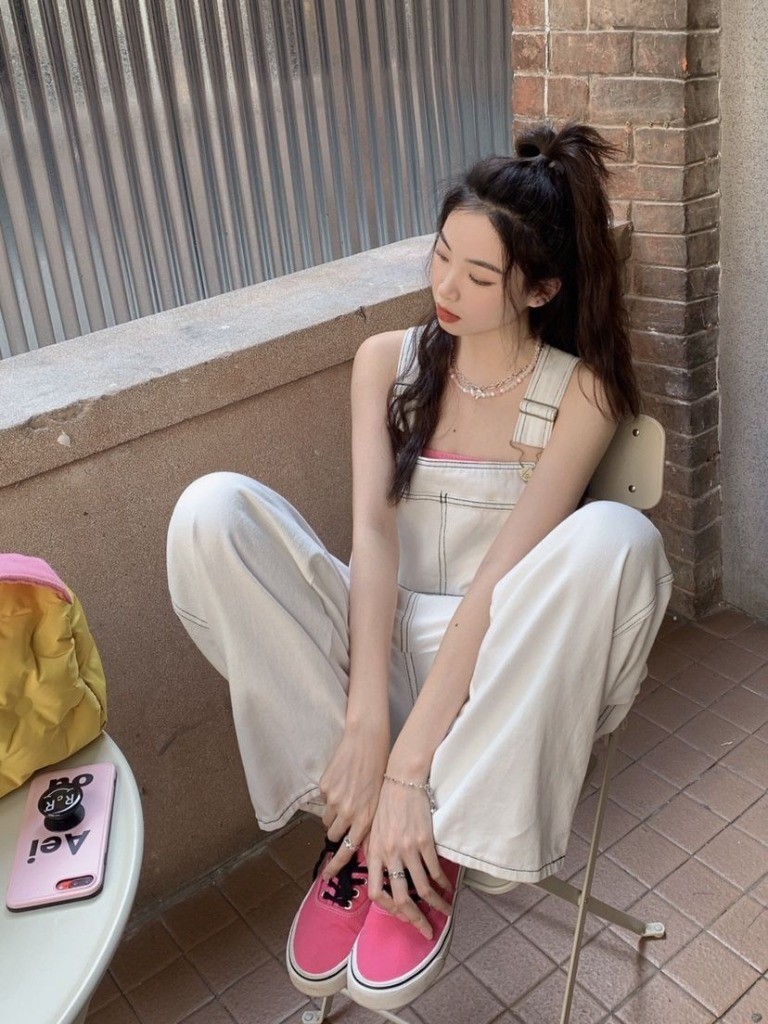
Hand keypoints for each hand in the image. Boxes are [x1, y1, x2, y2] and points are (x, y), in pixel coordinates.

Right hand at [319, 723, 387, 878]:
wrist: (367, 741)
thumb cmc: (380, 770)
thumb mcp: (380, 801)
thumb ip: (370, 824)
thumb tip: (365, 846)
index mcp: (365, 818)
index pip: (347, 850)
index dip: (336, 865)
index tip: (326, 876)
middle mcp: (348, 812)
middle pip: (333, 835)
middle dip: (337, 830)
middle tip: (345, 817)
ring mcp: (334, 800)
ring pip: (326, 819)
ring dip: (333, 813)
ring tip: (346, 797)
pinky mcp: (325, 787)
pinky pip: (323, 800)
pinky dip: (330, 795)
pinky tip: (343, 781)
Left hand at [366, 778, 451, 937]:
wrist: (402, 779)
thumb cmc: (386, 803)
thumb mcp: (372, 829)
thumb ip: (374, 853)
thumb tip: (381, 875)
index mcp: (374, 853)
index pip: (376, 893)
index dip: (389, 909)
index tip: (401, 915)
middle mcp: (390, 854)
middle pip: (402, 898)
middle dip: (416, 919)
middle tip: (427, 930)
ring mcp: (408, 848)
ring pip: (423, 888)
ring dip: (436, 904)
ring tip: (445, 911)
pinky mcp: (425, 840)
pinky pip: (435, 870)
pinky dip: (443, 883)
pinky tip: (448, 888)